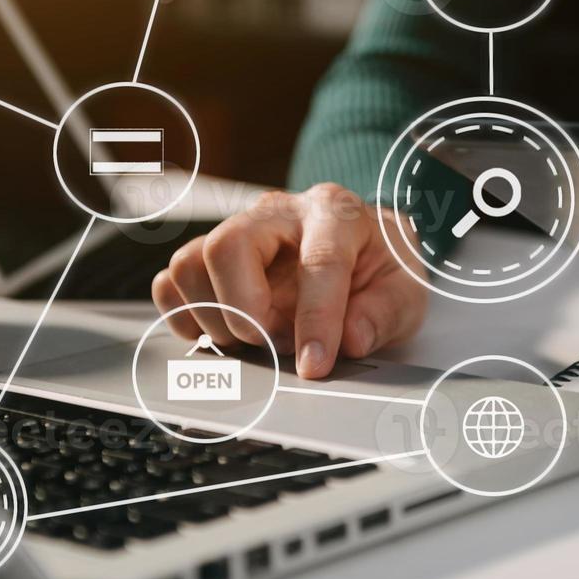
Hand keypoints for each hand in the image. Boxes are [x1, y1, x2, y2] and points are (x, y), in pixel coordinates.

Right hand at [152, 183, 427, 378]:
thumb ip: (385, 313)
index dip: (316, 319)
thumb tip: (349, 339)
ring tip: (254, 340)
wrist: (363, 251)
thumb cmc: (380, 268)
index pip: (319, 261)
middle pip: (228, 244)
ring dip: (215, 316)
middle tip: (271, 345)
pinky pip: (172, 281)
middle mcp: (279, 214)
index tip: (314, 365)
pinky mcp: (212, 257)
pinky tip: (220, 335)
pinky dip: (185, 315)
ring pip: (190, 262)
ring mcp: (239, 232)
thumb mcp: (405, 291)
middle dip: (243, 309)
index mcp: (335, 214)